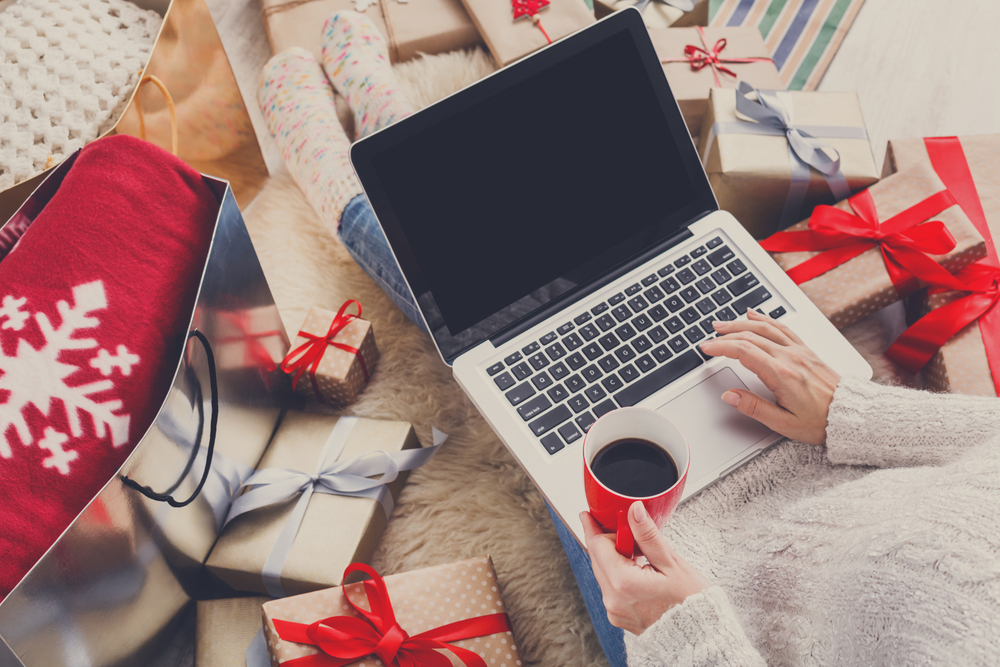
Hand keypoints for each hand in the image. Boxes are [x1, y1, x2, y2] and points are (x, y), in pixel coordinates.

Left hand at [581, 502, 710, 635]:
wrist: (701, 636)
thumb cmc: (692, 602)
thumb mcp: (671, 563)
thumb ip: (648, 535)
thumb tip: (634, 511)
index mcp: (624, 583)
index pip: (597, 546)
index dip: (594, 527)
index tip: (589, 515)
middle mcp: (613, 600)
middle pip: (598, 559)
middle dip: (607, 541)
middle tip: (623, 528)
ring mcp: (615, 611)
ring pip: (603, 574)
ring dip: (613, 559)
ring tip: (638, 553)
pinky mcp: (619, 618)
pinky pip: (611, 589)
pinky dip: (618, 576)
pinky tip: (637, 570)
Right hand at [699, 309, 839, 444]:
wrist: (850, 415)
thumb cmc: (819, 421)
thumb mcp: (783, 423)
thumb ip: (753, 407)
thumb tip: (729, 396)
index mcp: (781, 374)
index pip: (744, 352)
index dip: (721, 347)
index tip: (707, 348)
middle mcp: (790, 357)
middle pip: (751, 336)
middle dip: (726, 334)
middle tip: (709, 337)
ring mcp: (798, 351)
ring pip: (765, 328)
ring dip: (741, 324)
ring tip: (723, 324)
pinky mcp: (805, 350)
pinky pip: (782, 328)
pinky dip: (766, 319)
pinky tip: (755, 315)